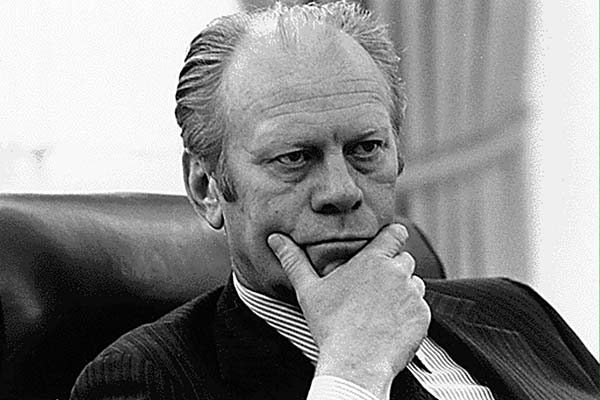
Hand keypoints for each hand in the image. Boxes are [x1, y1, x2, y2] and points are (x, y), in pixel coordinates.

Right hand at [267, 224, 430, 398]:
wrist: (355, 364)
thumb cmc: (331, 326)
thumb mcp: (308, 290)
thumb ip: (294, 260)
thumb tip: (275, 239)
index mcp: (373, 260)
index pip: (395, 233)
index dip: (392, 237)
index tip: (386, 245)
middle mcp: (398, 272)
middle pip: (404, 259)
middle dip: (393, 269)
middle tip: (374, 288)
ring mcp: (413, 295)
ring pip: (414, 283)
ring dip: (403, 291)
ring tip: (381, 309)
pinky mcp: (422, 316)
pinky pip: (420, 308)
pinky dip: (409, 314)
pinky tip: (389, 325)